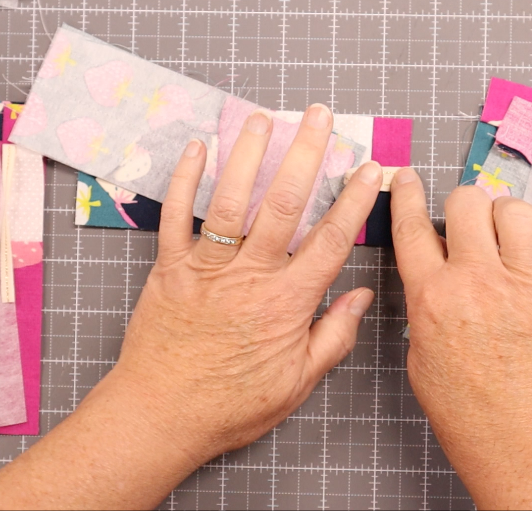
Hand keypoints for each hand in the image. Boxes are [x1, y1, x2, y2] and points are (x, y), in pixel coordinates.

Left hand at [0, 105, 383, 510]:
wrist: (160, 416)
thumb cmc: (231, 405)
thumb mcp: (297, 384)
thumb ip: (334, 336)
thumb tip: (362, 296)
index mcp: (287, 303)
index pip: (331, 239)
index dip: (354, 200)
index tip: (370, 169)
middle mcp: (250, 276)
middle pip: (283, 204)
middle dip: (305, 153)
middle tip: (319, 116)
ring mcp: (207, 267)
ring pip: (231, 200)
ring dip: (248, 154)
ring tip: (264, 117)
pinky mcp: (169, 268)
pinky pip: (176, 216)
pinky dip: (185, 180)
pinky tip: (197, 148)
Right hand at [390, 169, 531, 508]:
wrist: (523, 441)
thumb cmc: (469, 411)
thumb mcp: (421, 356)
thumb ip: (427, 305)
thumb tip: (435, 272)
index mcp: (433, 298)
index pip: (414, 228)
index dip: (409, 195)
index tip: (410, 179)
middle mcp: (477, 282)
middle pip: (468, 202)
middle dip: (465, 206)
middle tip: (469, 225)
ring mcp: (524, 285)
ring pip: (515, 210)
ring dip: (506, 218)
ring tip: (507, 241)